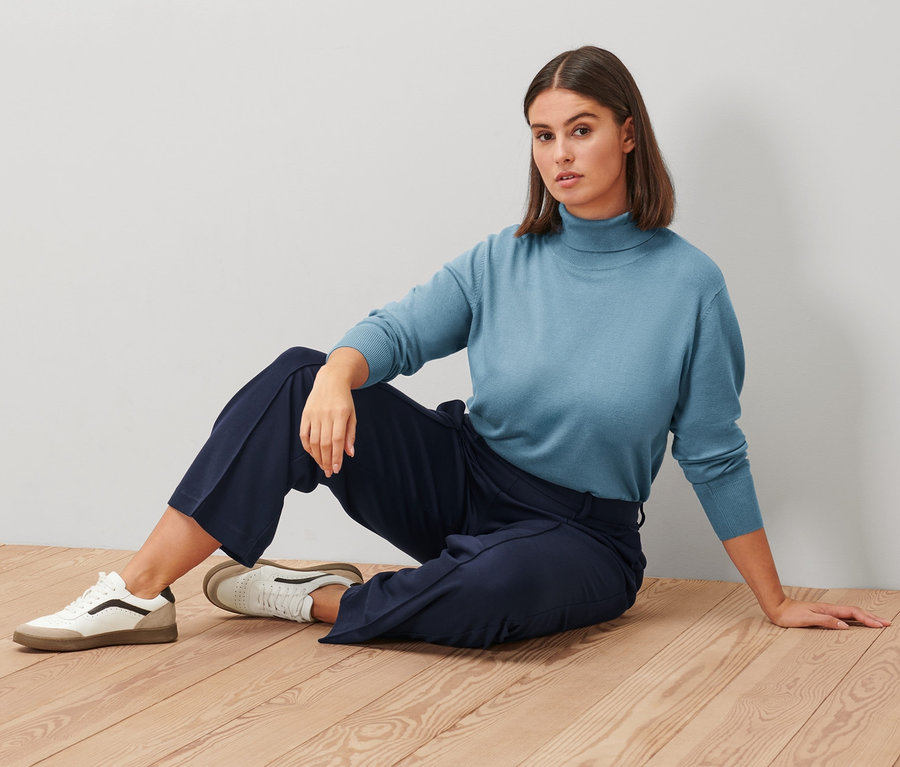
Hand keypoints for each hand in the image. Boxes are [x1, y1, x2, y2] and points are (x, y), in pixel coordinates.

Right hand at [299, 364, 357, 477]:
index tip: (336, 469)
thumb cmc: (344, 399)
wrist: (331, 380)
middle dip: (327, 461)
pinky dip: (308, 447)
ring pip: (313, 441)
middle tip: (330, 472)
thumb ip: (350, 434)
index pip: (337, 440)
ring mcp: (314, 414)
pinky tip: (313, 454)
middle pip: (324, 443)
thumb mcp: (352, 415)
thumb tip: (349, 453)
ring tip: (323, 466)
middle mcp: (326, 415)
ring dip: (317, 457)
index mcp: (340, 414)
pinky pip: (304, 434)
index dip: (336, 457)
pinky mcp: (305, 414)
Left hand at [767, 596, 891, 629]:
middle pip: (856, 612)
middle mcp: (830, 609)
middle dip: (872, 618)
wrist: (777, 608)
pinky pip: (844, 616)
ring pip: (851, 614)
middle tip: (886, 623)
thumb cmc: (789, 614)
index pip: (853, 613)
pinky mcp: (823, 615)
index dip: (867, 619)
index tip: (879, 625)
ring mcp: (827, 611)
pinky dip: (855, 619)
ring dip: (865, 618)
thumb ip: (826, 621)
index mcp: (828, 610)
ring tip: (877, 622)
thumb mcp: (807, 619)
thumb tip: (845, 626)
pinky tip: (857, 623)